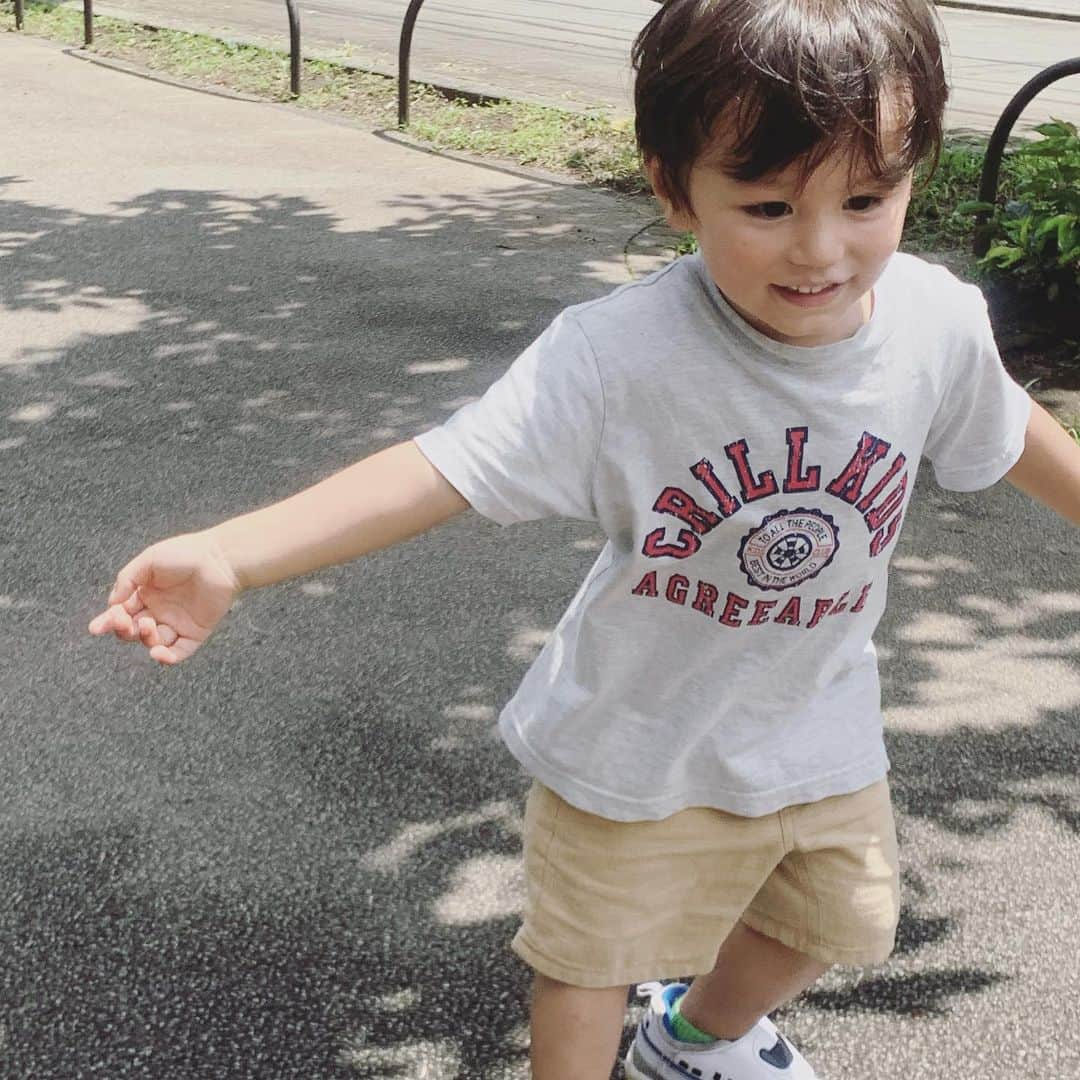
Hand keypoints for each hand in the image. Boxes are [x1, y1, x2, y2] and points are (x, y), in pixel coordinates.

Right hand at [88, 531, 241, 664]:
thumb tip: (112, 604)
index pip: (121, 613)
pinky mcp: (196, 632)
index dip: (108, 621)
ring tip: (148, 624)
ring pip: (153, 642)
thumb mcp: (149, 561)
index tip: (96, 628)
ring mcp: (177, 623)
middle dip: (124, 629)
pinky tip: (158, 653)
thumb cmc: (185, 553)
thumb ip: (127, 580)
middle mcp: (159, 610)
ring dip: (145, 639)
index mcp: (145, 594)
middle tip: (125, 621)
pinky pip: (179, 652)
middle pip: (134, 630)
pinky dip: (167, 658)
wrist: (221, 559)